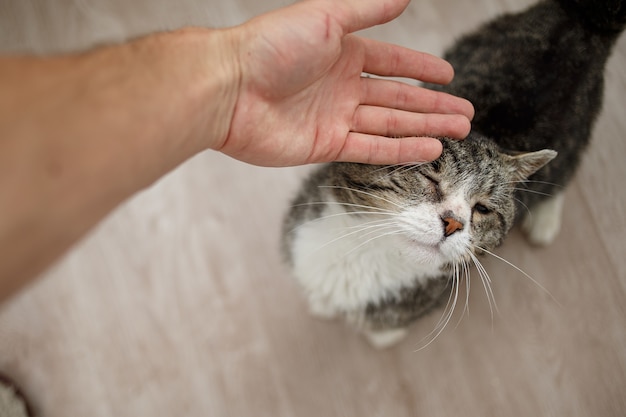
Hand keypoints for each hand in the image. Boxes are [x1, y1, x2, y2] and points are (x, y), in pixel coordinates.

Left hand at [214, 0, 473, 166]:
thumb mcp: (326, 16)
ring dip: (424, 129)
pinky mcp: (324, 145)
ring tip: (457, 133)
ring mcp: (334, 117)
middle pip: (398, 98)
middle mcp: (342, 86)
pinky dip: (400, 150)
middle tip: (465, 115)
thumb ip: (367, 10)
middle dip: (432, 106)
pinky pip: (370, 148)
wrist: (228, 88)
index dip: (422, 70)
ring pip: (390, 124)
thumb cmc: (269, 46)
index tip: (448, 76)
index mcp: (343, 53)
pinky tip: (427, 150)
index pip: (394, 62)